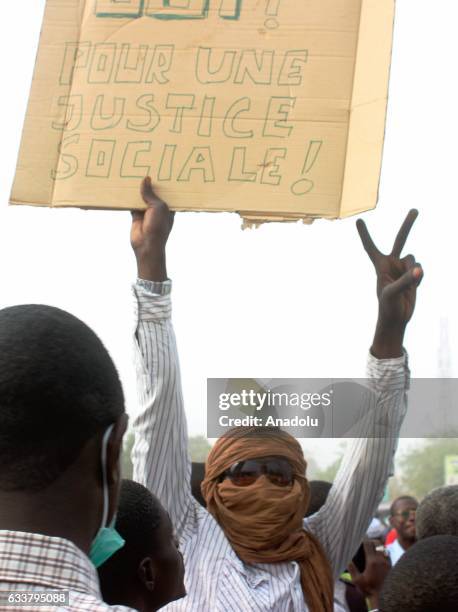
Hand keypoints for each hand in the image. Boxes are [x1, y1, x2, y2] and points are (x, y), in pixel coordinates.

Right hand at [131, 177, 174, 281]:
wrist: (146, 245)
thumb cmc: (158, 226)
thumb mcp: (158, 206)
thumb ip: (150, 193)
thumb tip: (146, 179)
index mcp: (168, 206)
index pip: (167, 191)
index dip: (164, 182)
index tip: (160, 168)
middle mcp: (158, 208)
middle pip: (153, 193)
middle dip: (149, 183)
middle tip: (144, 167)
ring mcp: (146, 211)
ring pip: (141, 197)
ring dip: (137, 189)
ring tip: (133, 174)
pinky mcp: (136, 215)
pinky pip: (131, 204)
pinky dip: (128, 198)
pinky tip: (124, 187)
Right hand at [348, 540, 390, 608]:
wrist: (384, 597)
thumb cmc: (369, 589)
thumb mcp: (357, 581)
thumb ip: (352, 570)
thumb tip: (348, 561)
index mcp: (372, 561)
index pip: (368, 544)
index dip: (364, 539)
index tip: (361, 537)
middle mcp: (381, 560)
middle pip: (377, 543)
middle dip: (371, 541)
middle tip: (367, 541)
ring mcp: (388, 563)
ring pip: (384, 548)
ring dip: (379, 546)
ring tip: (374, 547)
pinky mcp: (392, 567)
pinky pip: (388, 555)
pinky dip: (383, 552)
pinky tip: (380, 556)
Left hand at [357, 210, 422, 356]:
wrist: (397, 318)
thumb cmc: (387, 306)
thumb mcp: (392, 294)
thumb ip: (405, 280)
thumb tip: (419, 269)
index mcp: (380, 266)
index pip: (370, 247)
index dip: (365, 235)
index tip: (358, 220)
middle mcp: (391, 263)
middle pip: (400, 239)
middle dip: (408, 225)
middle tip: (416, 210)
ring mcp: (403, 268)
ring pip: (414, 258)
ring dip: (412, 270)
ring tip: (406, 285)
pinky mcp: (413, 274)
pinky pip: (420, 269)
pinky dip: (419, 277)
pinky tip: (414, 287)